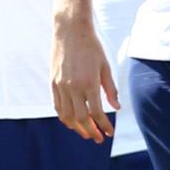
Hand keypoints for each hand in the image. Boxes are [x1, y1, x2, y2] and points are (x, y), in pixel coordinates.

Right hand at [51, 18, 117, 142]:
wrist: (70, 31)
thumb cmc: (91, 47)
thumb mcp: (105, 67)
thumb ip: (110, 89)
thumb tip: (116, 108)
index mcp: (89, 83)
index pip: (97, 113)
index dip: (104, 126)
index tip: (109, 133)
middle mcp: (73, 87)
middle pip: (81, 119)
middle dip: (90, 131)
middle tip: (97, 138)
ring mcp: (61, 85)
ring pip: (66, 115)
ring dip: (76, 127)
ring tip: (85, 132)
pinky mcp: (53, 82)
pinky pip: (57, 106)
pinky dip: (64, 117)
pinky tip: (72, 120)